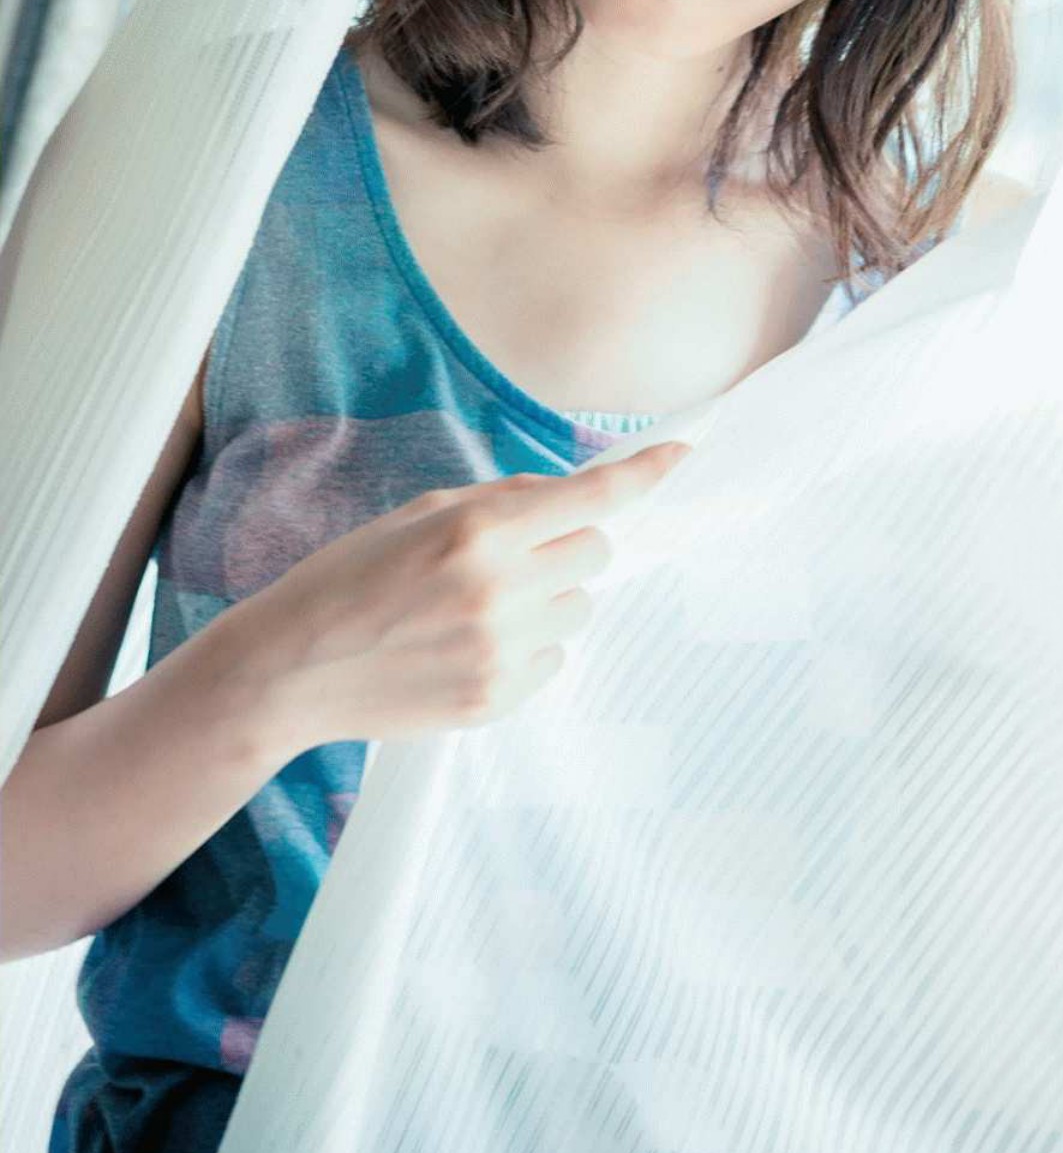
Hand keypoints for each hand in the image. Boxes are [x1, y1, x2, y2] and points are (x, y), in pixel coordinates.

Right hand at [250, 440, 691, 752]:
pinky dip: (529, 647)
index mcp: (478, 529)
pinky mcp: (497, 699)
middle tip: (516, 553)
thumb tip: (568, 494)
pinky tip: (469, 645)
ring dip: (548, 597)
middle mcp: (500, 589)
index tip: (683, 453)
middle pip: (597, 553)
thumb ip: (499, 500)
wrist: (289, 669)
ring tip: (478, 606)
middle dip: (569, 543)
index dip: (646, 472)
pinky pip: (555, 662)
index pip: (592, 496)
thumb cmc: (347, 577)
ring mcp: (502, 651)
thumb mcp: (417, 513)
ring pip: (580, 608)